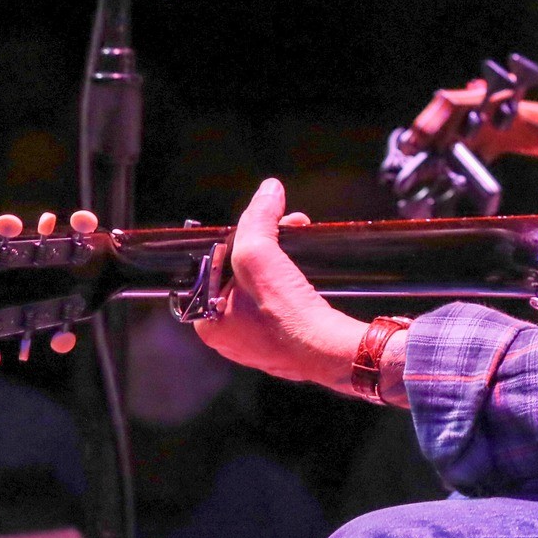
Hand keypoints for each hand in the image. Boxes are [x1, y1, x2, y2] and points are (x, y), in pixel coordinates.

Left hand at [193, 178, 365, 390]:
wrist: (328, 349)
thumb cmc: (283, 310)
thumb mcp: (258, 254)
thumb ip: (258, 219)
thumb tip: (269, 188)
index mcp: (208, 322)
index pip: (215, 266)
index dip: (238, 239)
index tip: (261, 223)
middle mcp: (231, 338)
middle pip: (243, 273)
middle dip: (267, 244)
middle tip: (290, 225)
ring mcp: (260, 344)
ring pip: (266, 286)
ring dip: (283, 259)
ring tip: (303, 237)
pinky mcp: (289, 344)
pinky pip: (285, 304)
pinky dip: (295, 281)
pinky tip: (310, 269)